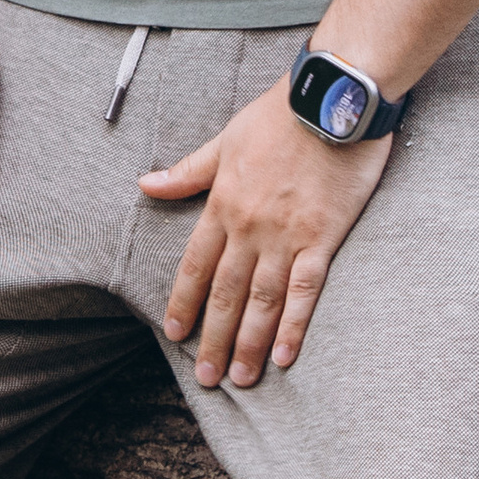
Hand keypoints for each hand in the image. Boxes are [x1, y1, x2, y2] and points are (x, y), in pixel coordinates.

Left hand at [139, 88, 392, 388]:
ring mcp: (287, 235)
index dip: (184, 302)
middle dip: (214, 339)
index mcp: (223, 203)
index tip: (175, 334)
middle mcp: (249, 227)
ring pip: (261, 300)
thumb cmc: (280, 115)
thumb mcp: (225, 140)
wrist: (333, 99)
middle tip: (207, 377)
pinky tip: (284, 356)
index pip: (196, 265)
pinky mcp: (323, 238)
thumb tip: (145, 184)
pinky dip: (293, 325)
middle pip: (226, 293)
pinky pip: (304, 290)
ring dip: (248, 343)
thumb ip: (188, 172)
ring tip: (241, 379)